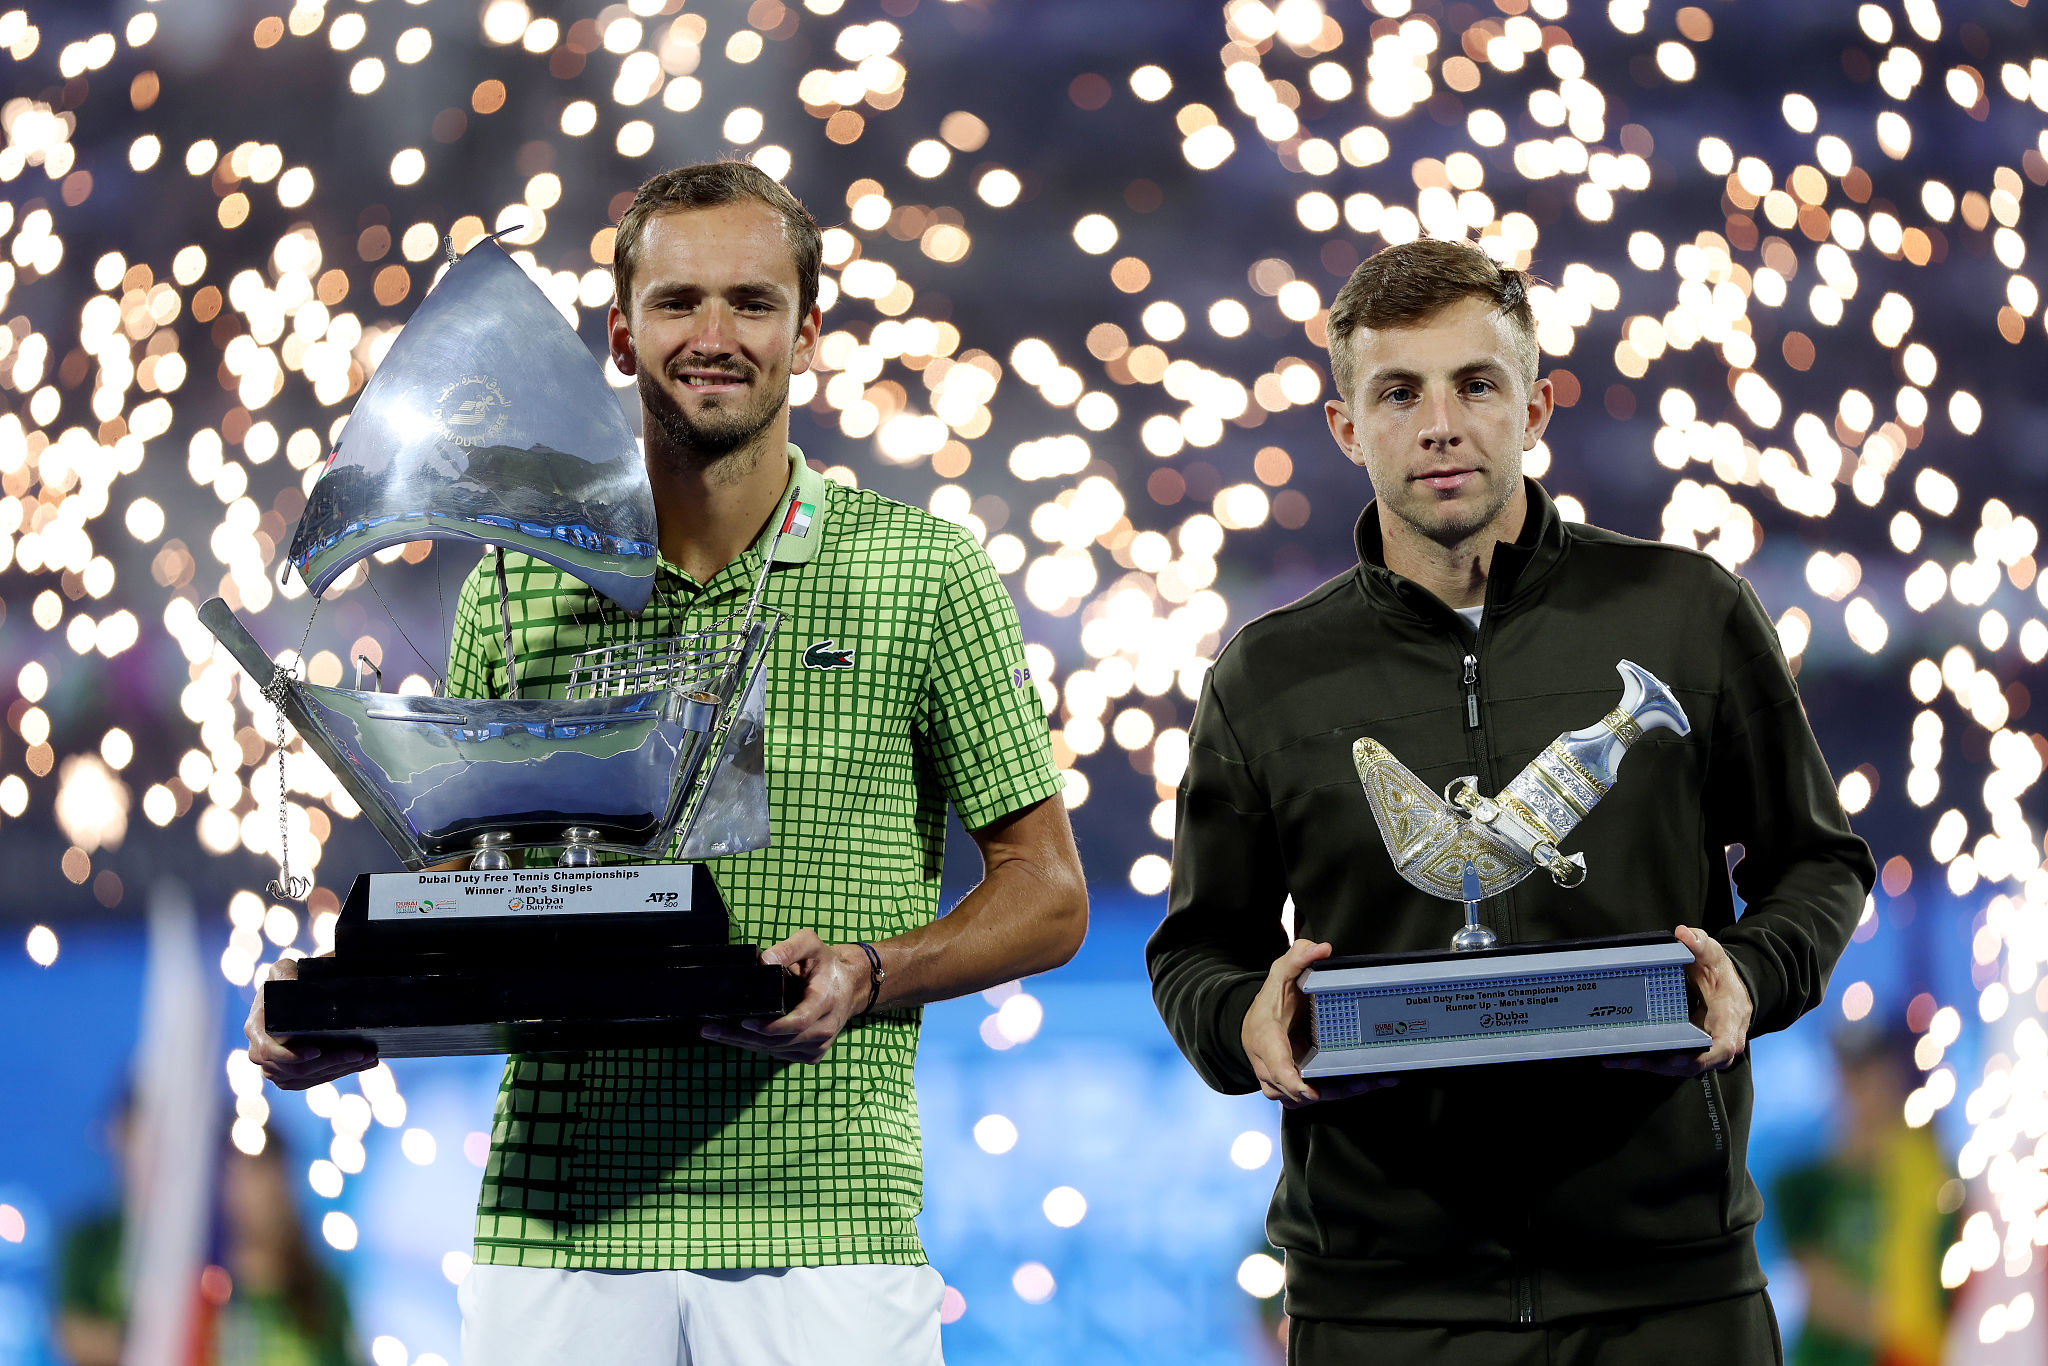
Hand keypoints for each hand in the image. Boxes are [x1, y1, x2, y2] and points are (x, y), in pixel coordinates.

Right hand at [245, 958, 375, 1089]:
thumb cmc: (289, 980)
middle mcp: (261, 1052)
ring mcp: (274, 1067)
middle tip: (361, 1053)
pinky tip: (363, 1064)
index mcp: (256, 1028)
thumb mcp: (283, 970)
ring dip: (341, 1069)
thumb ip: (284, 971)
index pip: (269, 1051)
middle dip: (331, 1062)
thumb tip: (292, 980)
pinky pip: (313, 1080)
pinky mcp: (289, 1075)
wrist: (296, 995)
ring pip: (308, 1077)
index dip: (291, 1056)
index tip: (317, 1051)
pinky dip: (339, 1072)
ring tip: (369, 1057)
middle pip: (296, 1069)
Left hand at [702, 930, 869, 1063]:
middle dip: (743, 1037)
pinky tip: (736, 1037)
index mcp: (826, 1001)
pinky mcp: (811, 1054)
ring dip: (744, 1043)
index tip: (744, 1021)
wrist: (851, 985)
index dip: (770, 1026)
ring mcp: (818, 1046)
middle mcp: (824, 1028)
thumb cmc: (826, 964)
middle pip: (779, 1040)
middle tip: (711, 1029)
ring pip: (775, 1050)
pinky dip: (756, 1045)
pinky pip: (779, 1053)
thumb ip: (788, 948)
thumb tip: (764, 961)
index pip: (798, 1022)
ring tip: (715, 1033)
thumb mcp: (811, 944)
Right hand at [1243, 939, 1398, 1107]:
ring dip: (1342, 1092)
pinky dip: (1342, 1091)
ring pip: (1309, 1100)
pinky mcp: (1295, 1091)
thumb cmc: (1270, 1002)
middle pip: (1298, 1090)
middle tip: (1365, 1079)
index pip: (1276, 1064)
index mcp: (1265, 1039)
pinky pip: (1317, 1096)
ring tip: (1374, 1080)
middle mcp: (1270, 1067)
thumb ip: (1298, 957)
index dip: (1292, 1081)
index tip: (1309, 1089)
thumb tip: (1321, 948)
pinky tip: (1368, 1082)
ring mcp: (1281, 1083)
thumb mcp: (1280, 974)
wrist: (1256, 1027)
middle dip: (1332, 1088)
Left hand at [1606, 925, 1752, 1076]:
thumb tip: (1684, 934)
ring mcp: (1703, 1051)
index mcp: (1728, 1022)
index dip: (1699, 1057)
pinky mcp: (1688, 1051)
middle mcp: (1718, 1044)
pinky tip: (1621, 1058)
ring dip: (1648, 1065)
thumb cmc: (1720, 974)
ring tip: (1617, 1060)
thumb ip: (1700, 944)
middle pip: (1691, 1064)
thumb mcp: (1712, 955)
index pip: (1720, 1048)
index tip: (1674, 1057)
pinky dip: (1648, 1060)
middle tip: (1628, 1058)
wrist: (1729, 989)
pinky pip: (1668, 1060)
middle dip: (1659, 1064)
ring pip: (1677, 1067)